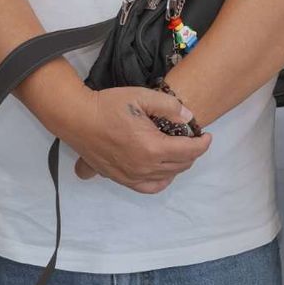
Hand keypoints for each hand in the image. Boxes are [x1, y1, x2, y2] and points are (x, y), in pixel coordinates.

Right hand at [65, 86, 211, 192]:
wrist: (77, 118)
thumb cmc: (108, 106)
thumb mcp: (141, 96)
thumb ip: (169, 106)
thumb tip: (188, 118)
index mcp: (153, 147)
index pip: (189, 151)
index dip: (203, 144)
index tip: (206, 136)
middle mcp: (144, 167)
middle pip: (181, 166)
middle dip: (192, 153)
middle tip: (192, 140)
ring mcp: (132, 176)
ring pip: (167, 178)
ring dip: (178, 166)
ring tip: (179, 152)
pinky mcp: (121, 179)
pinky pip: (149, 188)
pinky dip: (161, 181)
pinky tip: (162, 170)